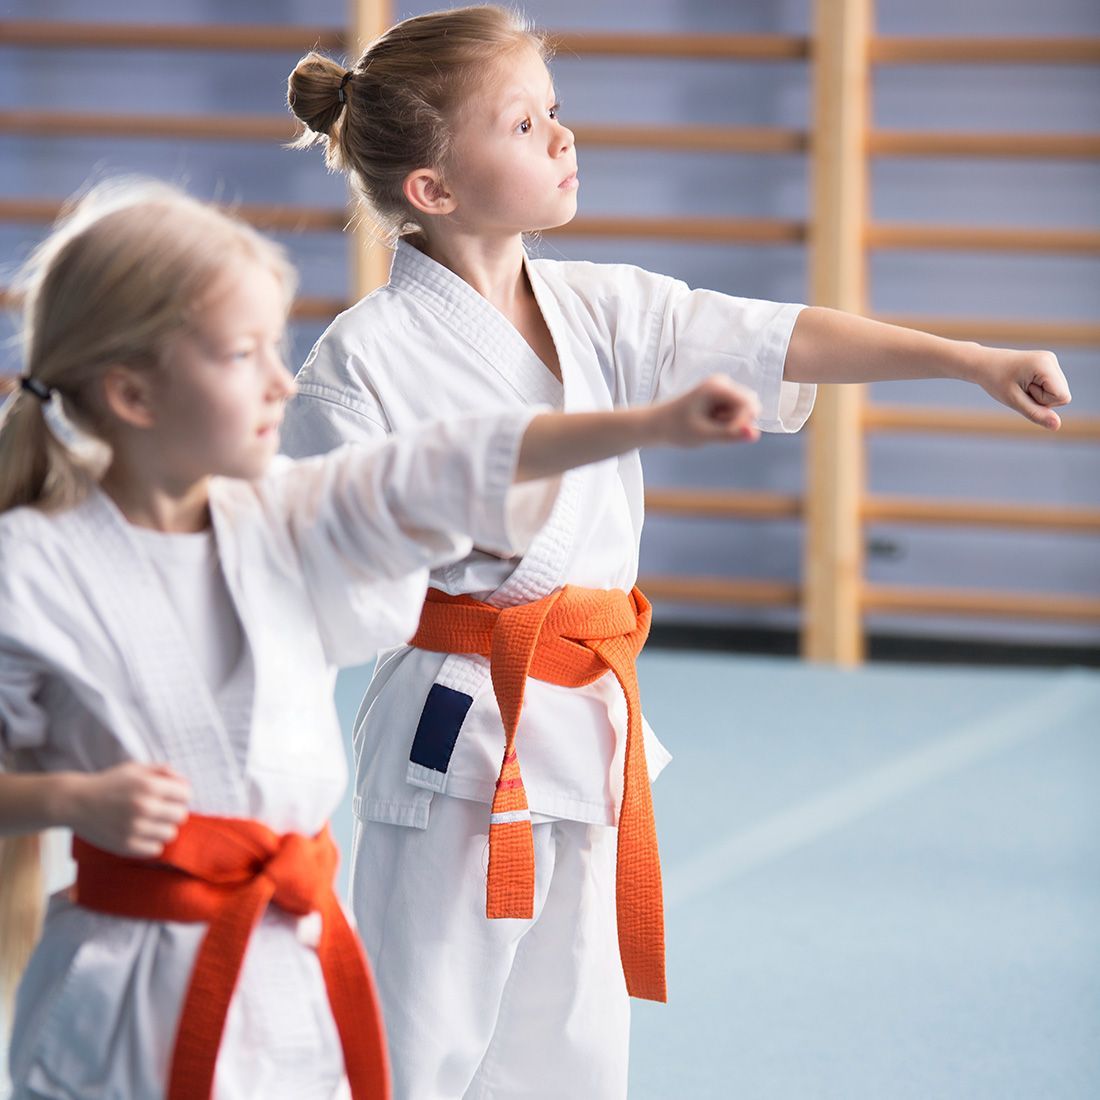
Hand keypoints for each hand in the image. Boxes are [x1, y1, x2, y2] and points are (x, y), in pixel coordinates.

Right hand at [65, 762, 190, 856]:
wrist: (74, 802)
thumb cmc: (109, 784)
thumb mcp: (136, 768)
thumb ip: (163, 771)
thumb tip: (185, 783)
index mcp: (149, 785)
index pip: (186, 795)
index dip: (179, 796)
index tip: (169, 797)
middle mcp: (144, 807)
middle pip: (181, 816)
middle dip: (173, 812)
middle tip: (159, 811)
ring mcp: (134, 828)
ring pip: (170, 834)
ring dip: (162, 829)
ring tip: (148, 823)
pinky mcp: (125, 846)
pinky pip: (155, 850)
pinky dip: (150, 843)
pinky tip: (140, 834)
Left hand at [656, 375, 761, 446]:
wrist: (657, 424)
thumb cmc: (675, 428)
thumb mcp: (703, 435)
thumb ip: (730, 435)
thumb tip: (755, 435)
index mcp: (717, 386)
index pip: (749, 405)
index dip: (743, 424)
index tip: (727, 437)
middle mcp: (723, 382)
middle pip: (750, 405)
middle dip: (738, 422)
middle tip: (713, 429)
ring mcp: (722, 388)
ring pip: (744, 410)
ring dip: (732, 423)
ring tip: (709, 426)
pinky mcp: (721, 396)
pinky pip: (736, 412)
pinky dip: (726, 422)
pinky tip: (709, 423)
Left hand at [969, 346, 1070, 430]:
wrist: (983, 364)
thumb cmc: (995, 380)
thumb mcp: (1014, 401)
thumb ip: (1036, 414)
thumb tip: (1057, 426)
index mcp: (1045, 364)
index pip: (1063, 398)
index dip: (1043, 401)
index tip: (1024, 391)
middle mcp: (1051, 360)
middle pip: (1062, 396)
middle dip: (1041, 398)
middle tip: (1020, 389)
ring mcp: (1050, 361)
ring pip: (1058, 393)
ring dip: (1039, 395)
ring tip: (1020, 385)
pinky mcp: (1047, 365)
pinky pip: (1051, 388)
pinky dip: (1038, 390)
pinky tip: (1023, 383)